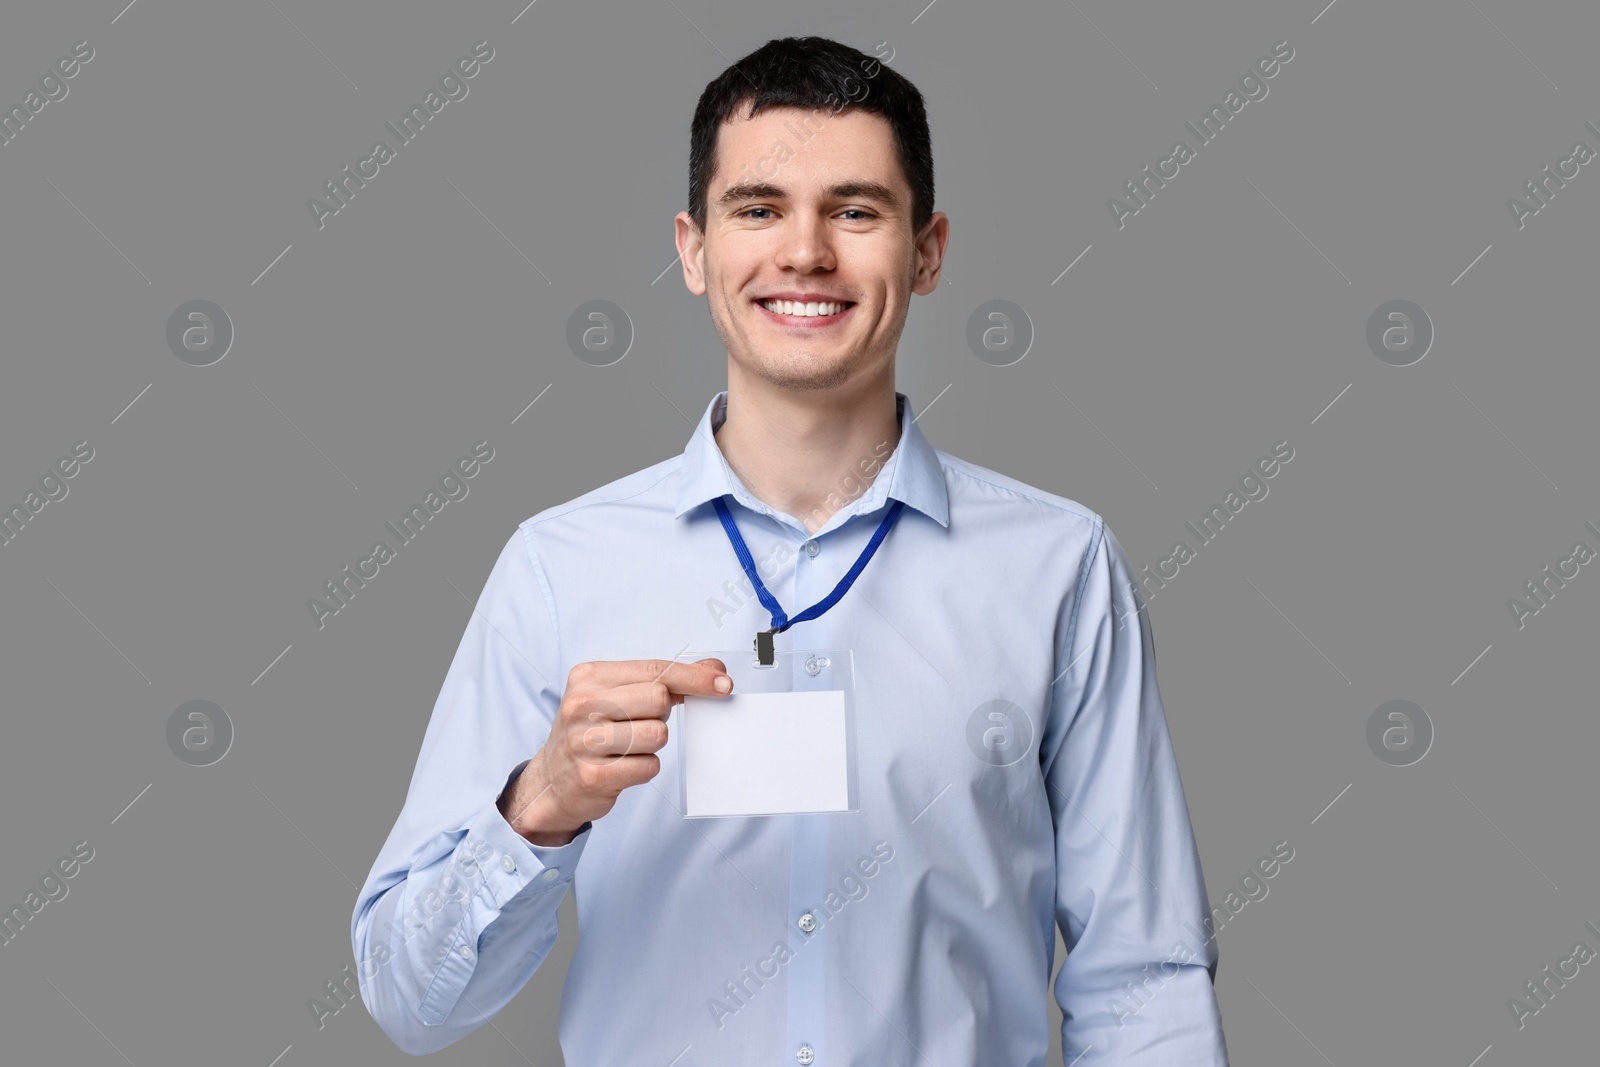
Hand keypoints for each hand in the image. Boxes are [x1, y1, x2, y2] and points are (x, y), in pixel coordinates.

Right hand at [498, 658, 732, 845]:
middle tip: (638, 722)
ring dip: (653, 743)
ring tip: (628, 746)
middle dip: (661, 713)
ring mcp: (585, 741)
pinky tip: (623, 766)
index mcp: (589, 677)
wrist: (552, 780)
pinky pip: (649, 766)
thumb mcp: (618, 695)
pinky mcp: (594, 775)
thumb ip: (665, 680)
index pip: (655, 670)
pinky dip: (644, 767)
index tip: (723, 683)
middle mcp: (582, 705)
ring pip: (657, 734)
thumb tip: (715, 671)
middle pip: (659, 699)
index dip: (694, 677)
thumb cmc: (593, 731)